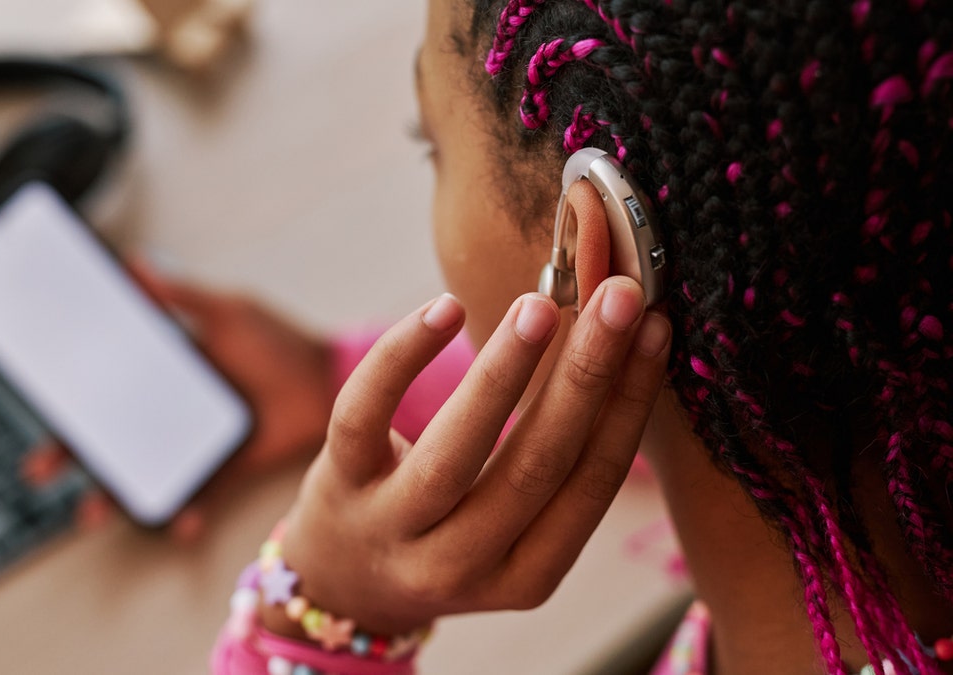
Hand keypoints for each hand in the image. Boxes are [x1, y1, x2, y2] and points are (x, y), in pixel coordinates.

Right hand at [23, 257, 335, 540]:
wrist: (329, 377)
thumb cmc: (276, 339)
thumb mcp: (227, 312)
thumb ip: (182, 295)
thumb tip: (134, 261)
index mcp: (165, 373)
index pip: (104, 387)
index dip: (69, 400)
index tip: (37, 408)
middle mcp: (172, 412)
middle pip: (109, 437)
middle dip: (71, 455)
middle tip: (37, 469)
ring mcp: (196, 444)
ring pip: (144, 474)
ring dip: (114, 497)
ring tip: (89, 514)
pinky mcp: (227, 468)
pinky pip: (201, 495)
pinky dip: (188, 513)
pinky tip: (180, 525)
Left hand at [264, 277, 671, 637]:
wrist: (343, 582)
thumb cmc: (445, 534)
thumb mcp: (506, 530)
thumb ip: (553, 466)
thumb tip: (612, 347)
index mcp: (526, 575)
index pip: (590, 485)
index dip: (628, 405)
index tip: (655, 331)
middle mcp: (461, 563)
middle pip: (535, 467)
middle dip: (585, 376)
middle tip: (619, 298)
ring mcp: (393, 528)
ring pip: (456, 449)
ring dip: (506, 369)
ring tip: (541, 304)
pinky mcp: (339, 484)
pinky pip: (365, 415)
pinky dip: (402, 356)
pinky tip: (445, 310)